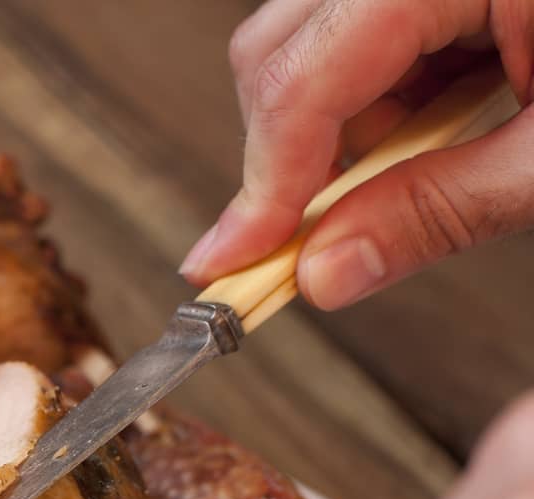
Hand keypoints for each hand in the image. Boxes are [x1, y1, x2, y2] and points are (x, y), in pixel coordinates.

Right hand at [181, 0, 533, 307]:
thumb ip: (442, 208)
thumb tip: (324, 273)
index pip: (302, 78)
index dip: (263, 182)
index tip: (234, 262)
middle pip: (278, 50)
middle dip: (293, 155)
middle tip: (328, 231)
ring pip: (308, 48)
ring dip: (345, 129)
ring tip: (440, 156)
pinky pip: (356, 40)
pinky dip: (382, 102)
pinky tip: (448, 118)